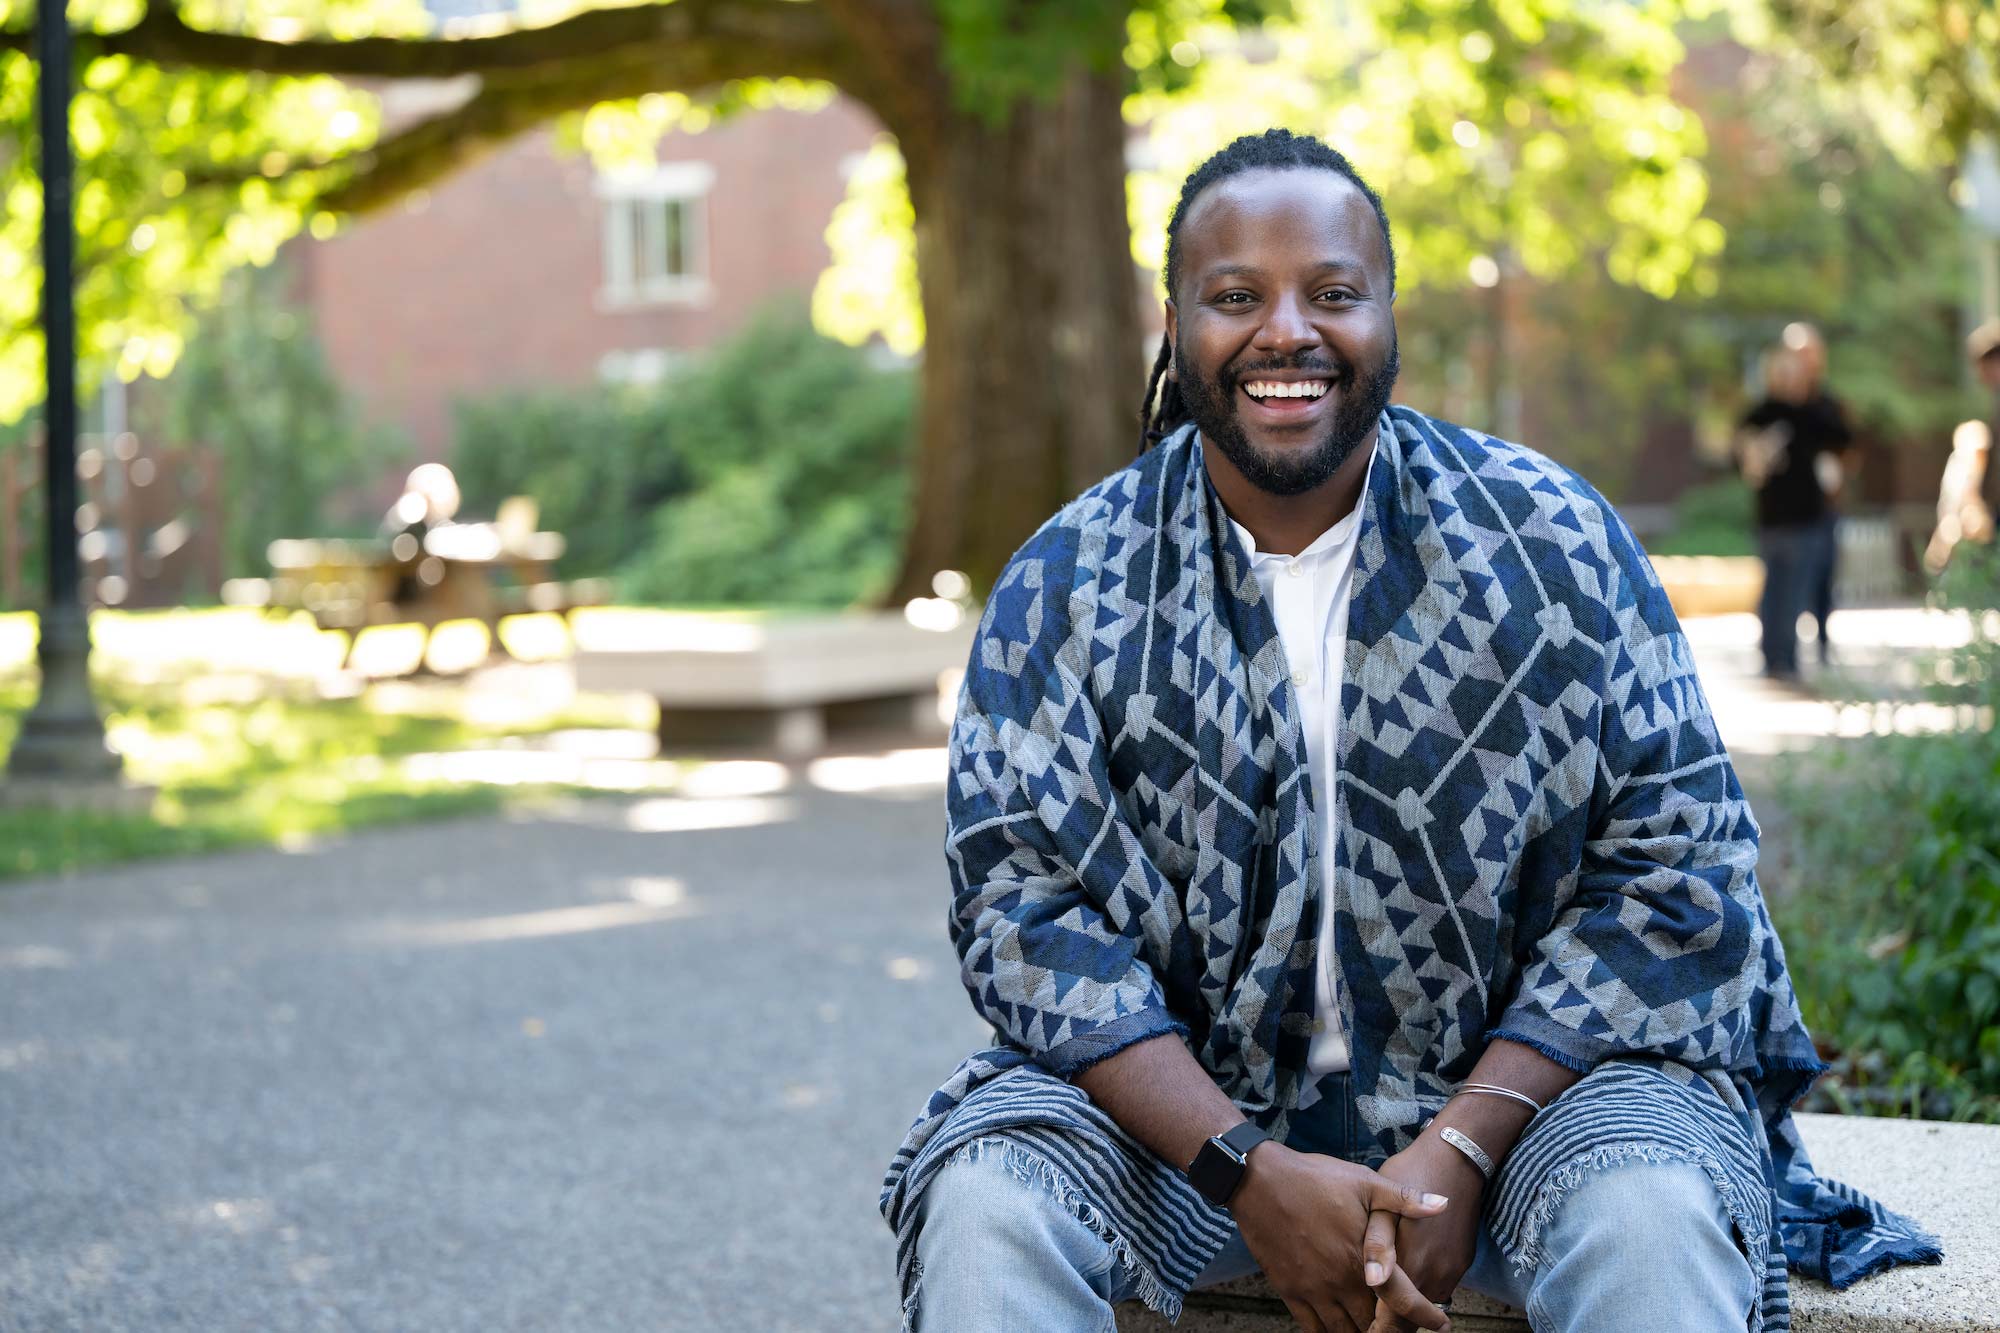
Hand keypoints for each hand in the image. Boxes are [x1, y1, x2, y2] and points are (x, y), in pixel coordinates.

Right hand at [1230, 1142, 1452, 1332]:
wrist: (1259, 1181)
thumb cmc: (1313, 1178)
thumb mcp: (1363, 1182)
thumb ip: (1404, 1199)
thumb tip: (1443, 1204)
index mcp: (1363, 1258)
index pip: (1402, 1302)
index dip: (1423, 1318)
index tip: (1440, 1324)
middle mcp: (1340, 1281)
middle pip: (1373, 1325)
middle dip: (1389, 1329)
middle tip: (1398, 1326)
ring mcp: (1313, 1289)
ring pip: (1344, 1332)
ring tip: (1373, 1330)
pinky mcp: (1289, 1290)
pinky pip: (1312, 1329)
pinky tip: (1338, 1330)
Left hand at [1360, 1136, 1485, 1332]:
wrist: (1457, 1158)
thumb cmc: (1412, 1175)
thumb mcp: (1383, 1203)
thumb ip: (1377, 1246)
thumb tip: (1372, 1281)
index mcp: (1413, 1267)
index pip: (1393, 1323)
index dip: (1372, 1329)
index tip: (1355, 1326)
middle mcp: (1436, 1277)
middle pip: (1409, 1321)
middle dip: (1386, 1321)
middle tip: (1361, 1313)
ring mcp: (1452, 1272)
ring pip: (1423, 1304)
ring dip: (1403, 1306)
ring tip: (1375, 1297)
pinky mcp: (1460, 1263)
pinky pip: (1436, 1288)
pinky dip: (1419, 1289)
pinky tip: (1402, 1272)